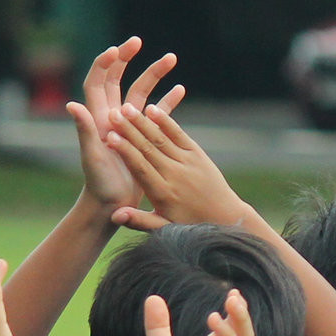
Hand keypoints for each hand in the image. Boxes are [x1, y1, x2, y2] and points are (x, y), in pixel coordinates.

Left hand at [68, 38, 183, 213]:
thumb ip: (84, 130)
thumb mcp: (91, 156)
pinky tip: (181, 88)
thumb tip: (72, 105)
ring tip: (172, 58)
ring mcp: (128, 125)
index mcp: (98, 118)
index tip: (118, 50)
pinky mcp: (143, 136)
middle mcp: (111, 116)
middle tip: (139, 42)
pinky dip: (167, 100)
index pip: (97, 81)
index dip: (104, 64)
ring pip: (141, 92)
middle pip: (119, 79)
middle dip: (128, 59)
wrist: (111, 204)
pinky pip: (155, 113)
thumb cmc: (98, 183)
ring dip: (154, 74)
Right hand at [104, 102, 250, 231]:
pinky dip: (166, 122)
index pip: (140, 168)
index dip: (124, 152)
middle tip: (112, 114)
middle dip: (129, 131)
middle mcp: (175, 175)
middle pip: (148, 149)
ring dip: (143, 122)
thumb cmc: (189, 225)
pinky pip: (179, 135)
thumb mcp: (164, 228)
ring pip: (161, 139)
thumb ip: (139, 221)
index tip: (109, 137)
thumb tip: (114, 216)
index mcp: (163, 194)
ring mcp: (188, 163)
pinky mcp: (198, 155)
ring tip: (126, 108)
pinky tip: (152, 109)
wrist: (225, 218)